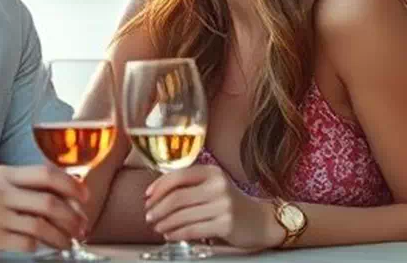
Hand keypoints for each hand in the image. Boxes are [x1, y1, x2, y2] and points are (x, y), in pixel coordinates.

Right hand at [0, 165, 89, 259]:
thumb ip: (19, 187)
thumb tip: (59, 194)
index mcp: (2, 174)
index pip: (46, 173)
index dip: (72, 185)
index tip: (84, 197)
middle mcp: (0, 191)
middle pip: (50, 200)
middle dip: (73, 215)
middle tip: (81, 226)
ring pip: (43, 224)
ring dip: (62, 235)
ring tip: (69, 241)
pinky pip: (28, 243)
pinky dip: (44, 247)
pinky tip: (47, 249)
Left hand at [144, 165, 284, 250]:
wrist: (260, 221)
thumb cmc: (230, 203)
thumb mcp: (213, 186)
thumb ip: (190, 186)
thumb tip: (156, 194)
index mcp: (212, 172)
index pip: (178, 176)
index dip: (159, 187)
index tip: (147, 197)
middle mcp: (218, 186)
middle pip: (177, 197)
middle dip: (158, 208)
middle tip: (148, 215)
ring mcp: (223, 205)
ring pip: (183, 215)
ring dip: (165, 222)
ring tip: (157, 226)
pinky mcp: (225, 224)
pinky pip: (193, 230)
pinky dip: (176, 233)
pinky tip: (169, 234)